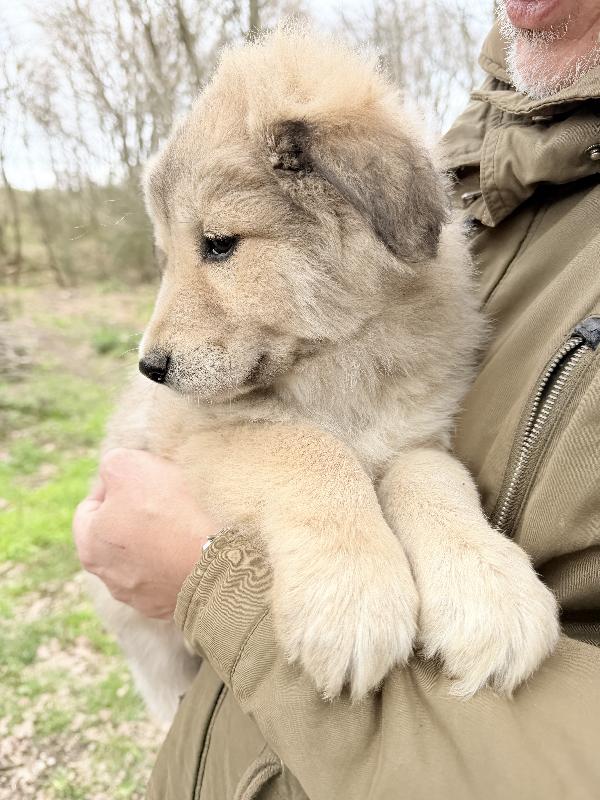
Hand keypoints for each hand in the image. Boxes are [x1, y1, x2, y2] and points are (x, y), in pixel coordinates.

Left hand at [73, 448, 220, 618]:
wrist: (212, 562)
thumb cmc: (166, 512)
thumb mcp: (127, 465)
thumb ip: (110, 465)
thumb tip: (114, 474)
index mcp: (89, 546)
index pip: (91, 506)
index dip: (115, 485)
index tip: (143, 480)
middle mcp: (109, 579)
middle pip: (117, 535)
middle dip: (137, 515)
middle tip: (165, 500)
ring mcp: (140, 598)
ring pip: (143, 559)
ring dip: (158, 542)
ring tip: (183, 525)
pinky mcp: (170, 607)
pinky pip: (170, 578)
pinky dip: (178, 562)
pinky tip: (193, 548)